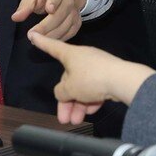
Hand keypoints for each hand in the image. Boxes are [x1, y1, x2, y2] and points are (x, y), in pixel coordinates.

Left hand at [12, 0, 86, 40]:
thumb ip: (25, 6)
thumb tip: (15, 17)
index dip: (53, 2)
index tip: (50, 9)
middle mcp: (68, 1)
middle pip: (59, 16)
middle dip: (45, 27)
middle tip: (31, 36)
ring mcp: (74, 13)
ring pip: (64, 27)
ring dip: (50, 36)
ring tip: (36, 41)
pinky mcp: (77, 23)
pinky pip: (69, 34)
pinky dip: (58, 39)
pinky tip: (48, 43)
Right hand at [28, 31, 154, 125]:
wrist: (123, 80)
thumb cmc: (91, 79)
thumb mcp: (69, 88)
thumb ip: (60, 92)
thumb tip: (63, 93)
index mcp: (71, 55)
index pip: (53, 47)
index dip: (42, 43)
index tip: (32, 35)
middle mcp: (83, 58)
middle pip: (69, 80)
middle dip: (67, 101)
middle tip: (64, 119)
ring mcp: (98, 66)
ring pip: (83, 87)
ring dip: (79, 105)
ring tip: (77, 121)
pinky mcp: (109, 75)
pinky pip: (96, 88)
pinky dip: (92, 100)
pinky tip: (92, 111)